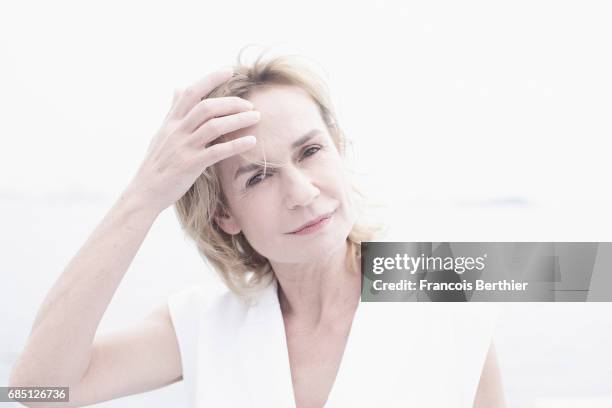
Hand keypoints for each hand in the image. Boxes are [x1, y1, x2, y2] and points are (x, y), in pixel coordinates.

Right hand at [126, 68, 258, 213]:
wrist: (145, 192)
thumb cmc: (157, 163)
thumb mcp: (162, 133)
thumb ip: (173, 111)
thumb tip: (178, 87)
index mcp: (171, 122)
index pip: (191, 93)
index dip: (210, 79)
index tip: (229, 71)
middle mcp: (177, 131)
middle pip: (207, 107)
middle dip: (232, 103)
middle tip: (250, 104)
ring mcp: (183, 147)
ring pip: (214, 126)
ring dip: (238, 119)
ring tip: (256, 117)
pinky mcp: (191, 165)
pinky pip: (217, 151)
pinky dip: (236, 144)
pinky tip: (251, 141)